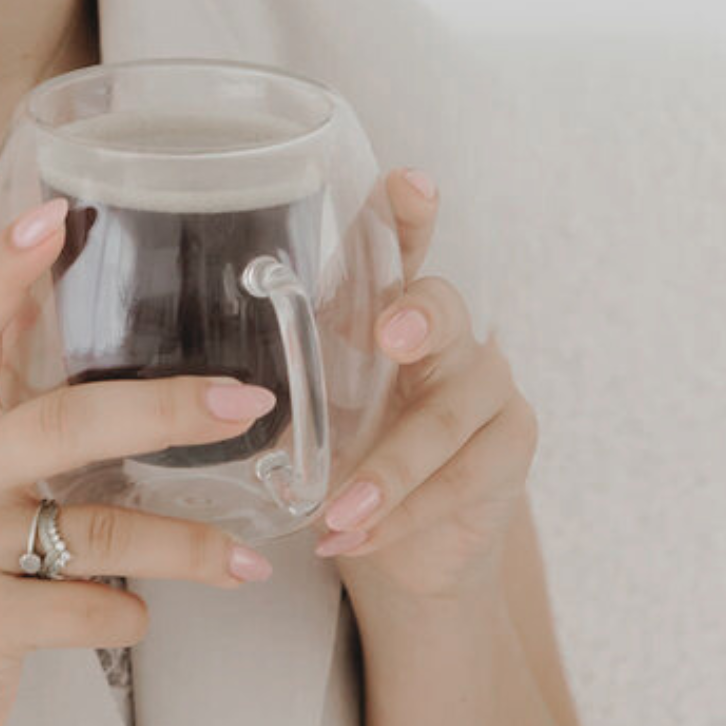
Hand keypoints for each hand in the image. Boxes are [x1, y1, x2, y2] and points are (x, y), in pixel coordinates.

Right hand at [0, 194, 278, 725]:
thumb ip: (22, 433)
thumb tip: (139, 379)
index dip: (7, 266)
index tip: (58, 212)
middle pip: (66, 417)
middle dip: (168, 408)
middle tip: (248, 402)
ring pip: (100, 527)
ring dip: (189, 545)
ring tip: (251, 560)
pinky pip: (91, 608)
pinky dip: (132, 616)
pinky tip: (137, 617)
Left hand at [310, 168, 538, 606]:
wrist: (407, 542)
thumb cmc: (351, 451)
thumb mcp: (309, 409)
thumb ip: (289, 380)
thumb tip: (213, 377)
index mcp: (390, 306)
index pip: (402, 246)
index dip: (406, 213)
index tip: (406, 182)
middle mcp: (450, 332)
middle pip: (443, 310)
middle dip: (418, 317)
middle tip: (390, 333)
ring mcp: (490, 385)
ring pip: (447, 416)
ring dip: (388, 472)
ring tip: (337, 513)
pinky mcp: (511, 445)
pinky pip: (460, 479)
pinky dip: (402, 516)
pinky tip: (355, 540)